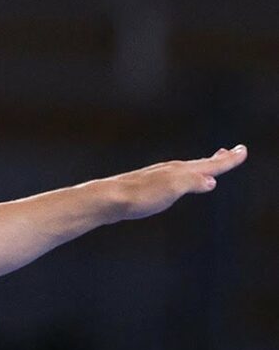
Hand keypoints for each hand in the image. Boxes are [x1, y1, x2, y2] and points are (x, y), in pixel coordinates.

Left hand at [112, 145, 247, 220]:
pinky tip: (178, 182)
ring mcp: (158, 177)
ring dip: (201, 166)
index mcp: (180, 172)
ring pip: (186, 169)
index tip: (242, 150)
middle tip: (232, 152)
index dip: (228, 160)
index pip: (210, 165)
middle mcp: (170, 170)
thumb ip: (191, 183)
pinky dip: (185, 176)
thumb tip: (211, 181)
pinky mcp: (146, 186)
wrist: (107, 199)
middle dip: (218, 160)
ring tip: (210, 165)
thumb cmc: (139, 196)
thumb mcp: (171, 190)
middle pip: (199, 164)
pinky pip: (173, 177)